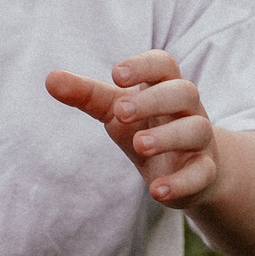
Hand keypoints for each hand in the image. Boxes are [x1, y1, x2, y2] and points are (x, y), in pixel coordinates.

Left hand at [45, 50, 216, 207]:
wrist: (188, 169)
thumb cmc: (147, 127)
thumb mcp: (116, 111)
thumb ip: (86, 95)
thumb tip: (50, 79)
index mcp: (166, 86)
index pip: (164, 64)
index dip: (143, 65)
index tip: (116, 74)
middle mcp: (189, 109)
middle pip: (184, 92)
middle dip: (153, 100)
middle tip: (121, 112)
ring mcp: (200, 140)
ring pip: (196, 130)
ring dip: (167, 137)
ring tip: (138, 145)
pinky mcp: (205, 172)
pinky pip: (201, 173)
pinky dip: (180, 182)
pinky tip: (156, 191)